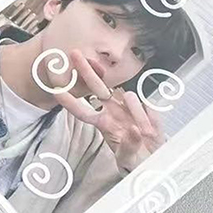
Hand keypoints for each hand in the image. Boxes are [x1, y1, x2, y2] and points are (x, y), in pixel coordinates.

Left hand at [49, 49, 164, 173]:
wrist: (157, 158)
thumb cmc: (135, 158)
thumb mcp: (128, 159)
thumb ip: (129, 145)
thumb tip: (133, 130)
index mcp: (103, 123)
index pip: (82, 110)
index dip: (69, 101)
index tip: (56, 89)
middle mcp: (112, 110)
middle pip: (96, 87)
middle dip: (86, 70)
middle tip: (74, 53)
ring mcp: (129, 107)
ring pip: (129, 96)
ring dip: (137, 114)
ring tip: (145, 132)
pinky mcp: (146, 106)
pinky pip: (147, 105)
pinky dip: (151, 117)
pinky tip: (152, 128)